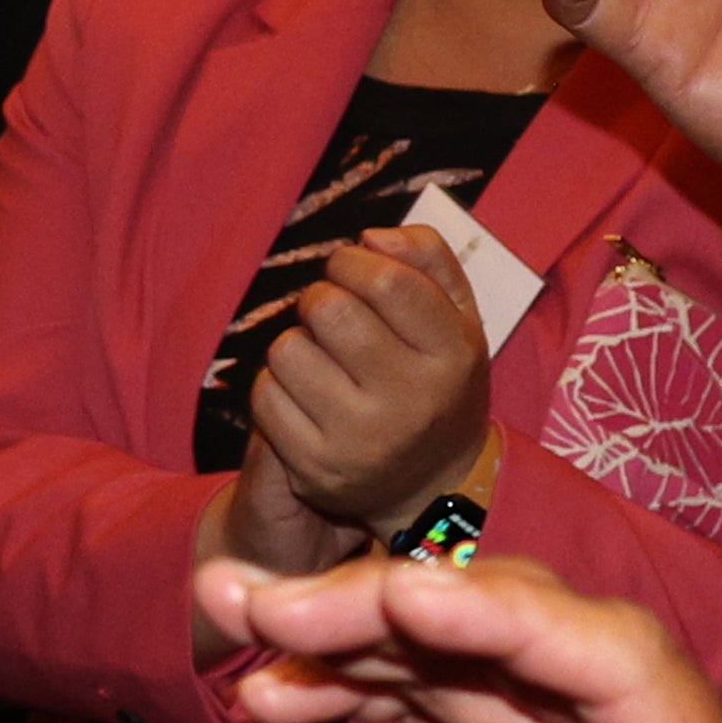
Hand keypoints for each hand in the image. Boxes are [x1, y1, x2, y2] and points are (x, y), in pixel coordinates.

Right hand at [189, 546, 721, 722]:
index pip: (621, 667)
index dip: (514, 620)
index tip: (403, 599)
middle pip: (525, 636)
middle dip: (398, 605)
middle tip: (267, 609)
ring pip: (468, 661)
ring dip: (354, 630)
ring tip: (235, 618)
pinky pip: (440, 715)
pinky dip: (356, 692)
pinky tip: (274, 694)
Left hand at [239, 226, 491, 540]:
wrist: (431, 485)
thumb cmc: (436, 380)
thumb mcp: (456, 316)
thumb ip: (427, 258)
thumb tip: (370, 237)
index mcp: (451, 355)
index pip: (386, 281)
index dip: (354, 261)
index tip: (350, 269)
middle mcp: (410, 401)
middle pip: (330, 310)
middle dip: (321, 298)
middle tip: (332, 315)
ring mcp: (361, 440)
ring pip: (287, 350)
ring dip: (297, 344)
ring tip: (323, 361)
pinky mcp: (316, 468)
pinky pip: (265, 396)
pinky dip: (276, 385)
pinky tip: (306, 397)